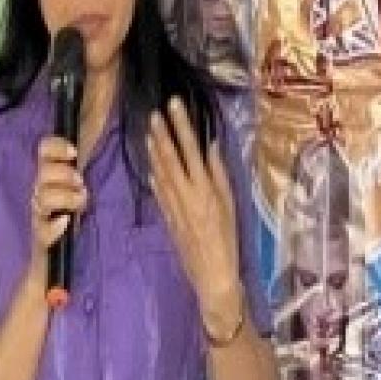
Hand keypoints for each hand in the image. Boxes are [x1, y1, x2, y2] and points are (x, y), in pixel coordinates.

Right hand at [28, 135, 86, 275]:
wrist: (51, 262)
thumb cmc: (67, 220)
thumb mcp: (75, 190)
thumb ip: (81, 169)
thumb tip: (101, 135)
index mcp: (49, 177)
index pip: (43, 150)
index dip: (56, 147)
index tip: (74, 152)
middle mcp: (40, 192)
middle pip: (42, 173)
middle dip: (63, 173)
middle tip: (80, 181)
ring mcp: (39, 215)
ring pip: (42, 198)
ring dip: (64, 197)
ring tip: (81, 201)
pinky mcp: (41, 237)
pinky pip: (43, 229)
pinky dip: (56, 226)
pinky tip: (66, 222)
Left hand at [146, 99, 242, 336]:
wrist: (213, 274)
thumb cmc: (228, 240)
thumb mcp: (230, 204)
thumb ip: (219, 174)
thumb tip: (210, 147)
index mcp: (203, 188)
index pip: (190, 148)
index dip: (181, 125)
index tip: (174, 105)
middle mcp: (185, 193)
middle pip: (170, 157)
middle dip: (162, 133)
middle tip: (154, 113)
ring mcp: (173, 205)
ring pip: (160, 171)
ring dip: (154, 151)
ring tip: (149, 132)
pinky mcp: (167, 218)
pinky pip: (158, 191)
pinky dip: (154, 175)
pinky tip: (151, 165)